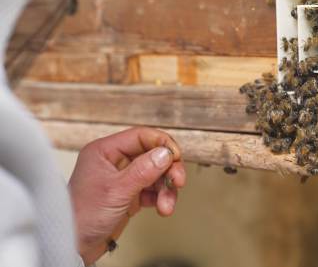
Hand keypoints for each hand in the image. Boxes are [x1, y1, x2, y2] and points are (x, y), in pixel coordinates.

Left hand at [68, 127, 185, 264]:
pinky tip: (161, 208)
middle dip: (168, 170)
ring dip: (166, 189)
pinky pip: (153, 190)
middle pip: (153, 155)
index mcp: (105, 151)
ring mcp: (123, 179)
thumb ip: (143, 170)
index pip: (141, 137)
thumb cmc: (82, 217)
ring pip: (156, 174)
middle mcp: (114, 162)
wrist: (74, 247)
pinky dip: (161, 198)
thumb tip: (165, 153)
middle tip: (178, 182)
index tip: (176, 157)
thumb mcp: (116, 190)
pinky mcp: (129, 195)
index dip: (162, 144)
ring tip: (166, 205)